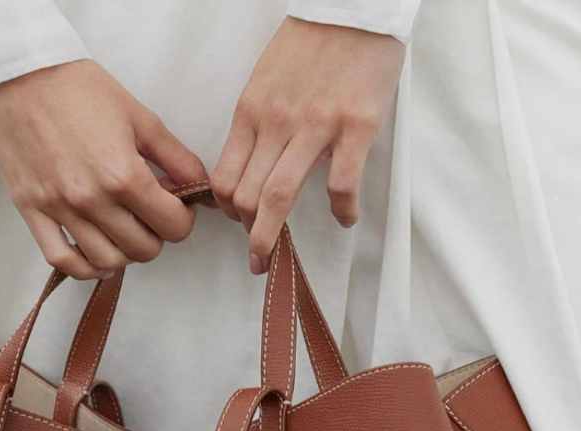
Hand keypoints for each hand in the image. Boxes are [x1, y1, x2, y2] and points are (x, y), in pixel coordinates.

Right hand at [0, 60, 209, 278]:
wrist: (20, 72)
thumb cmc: (77, 88)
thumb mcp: (139, 116)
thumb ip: (175, 157)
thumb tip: (198, 187)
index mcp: (123, 174)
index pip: (173, 227)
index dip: (182, 219)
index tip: (176, 207)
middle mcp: (92, 198)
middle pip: (143, 250)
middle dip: (155, 236)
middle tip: (149, 216)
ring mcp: (60, 208)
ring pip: (107, 261)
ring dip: (123, 253)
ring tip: (123, 232)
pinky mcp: (32, 211)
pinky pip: (62, 261)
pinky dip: (84, 268)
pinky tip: (95, 257)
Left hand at [212, 18, 403, 273]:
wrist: (353, 7)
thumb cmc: (311, 45)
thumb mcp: (266, 81)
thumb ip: (258, 123)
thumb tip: (251, 166)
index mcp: (252, 111)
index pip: (225, 176)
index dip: (227, 210)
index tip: (238, 222)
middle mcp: (277, 121)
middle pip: (247, 196)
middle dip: (248, 234)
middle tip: (257, 254)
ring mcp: (316, 126)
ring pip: (279, 197)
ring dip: (272, 237)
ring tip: (277, 255)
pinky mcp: (354, 127)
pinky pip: (340, 187)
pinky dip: (342, 212)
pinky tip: (345, 217)